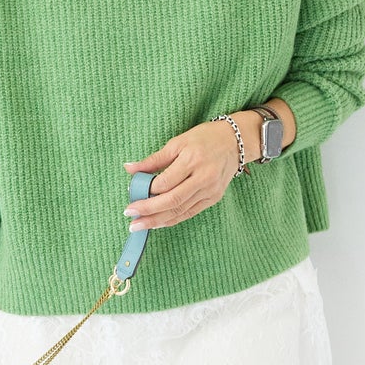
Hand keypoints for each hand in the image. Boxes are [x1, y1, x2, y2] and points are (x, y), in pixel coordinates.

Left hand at [122, 115, 260, 229]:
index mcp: (192, 160)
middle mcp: (203, 177)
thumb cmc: (204, 139)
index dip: (147, 190)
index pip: (165, 182)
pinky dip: (172, 220)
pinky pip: (189, 213)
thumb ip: (153, 159)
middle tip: (129, 215)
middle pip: (173, 200)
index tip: (131, 193)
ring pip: (180, 211)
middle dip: (149, 210)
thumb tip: (129, 168)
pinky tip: (157, 223)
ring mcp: (210, 190)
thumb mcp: (177, 143)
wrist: (235, 142)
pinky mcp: (213, 198)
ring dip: (157, 220)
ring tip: (139, 225)